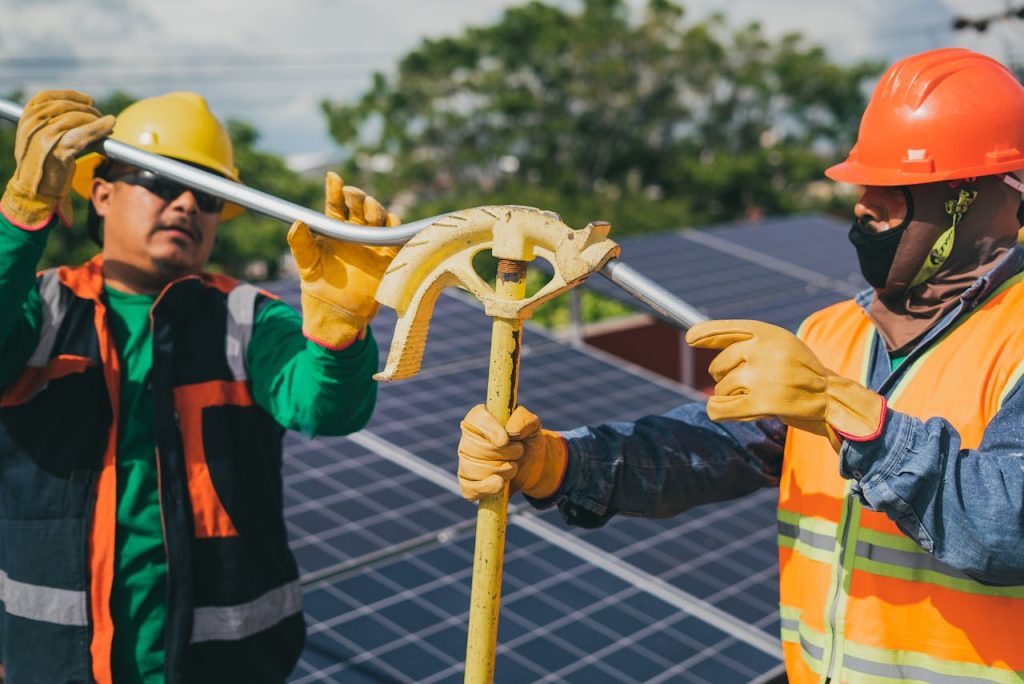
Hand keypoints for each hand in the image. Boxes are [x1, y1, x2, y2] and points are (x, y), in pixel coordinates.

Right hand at [1, 90, 114, 227]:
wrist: (32, 193)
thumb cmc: (40, 169)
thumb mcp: (37, 142)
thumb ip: (50, 126)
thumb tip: (82, 114)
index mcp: (25, 120)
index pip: (46, 96)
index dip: (70, 95)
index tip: (89, 100)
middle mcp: (32, 125)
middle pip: (65, 106)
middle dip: (87, 109)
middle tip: (102, 117)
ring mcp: (44, 137)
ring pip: (75, 118)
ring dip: (95, 120)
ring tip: (107, 126)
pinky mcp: (58, 150)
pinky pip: (83, 134)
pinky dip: (99, 128)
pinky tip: (110, 125)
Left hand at [287, 172, 399, 348]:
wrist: (337, 313)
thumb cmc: (318, 287)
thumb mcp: (306, 264)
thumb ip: (300, 243)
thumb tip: (296, 222)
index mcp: (334, 229)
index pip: (336, 204)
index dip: (335, 189)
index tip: (333, 178)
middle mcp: (354, 232)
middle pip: (359, 206)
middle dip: (358, 197)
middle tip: (353, 195)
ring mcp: (371, 243)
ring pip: (378, 217)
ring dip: (375, 209)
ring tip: (369, 212)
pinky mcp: (387, 257)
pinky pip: (394, 238)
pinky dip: (394, 228)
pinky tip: (389, 223)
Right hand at [458, 404, 567, 500]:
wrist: (533, 464)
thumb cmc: (528, 440)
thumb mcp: (533, 426)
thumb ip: (524, 420)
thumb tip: (511, 430)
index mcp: (479, 418)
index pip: (477, 420)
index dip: (491, 431)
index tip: (506, 440)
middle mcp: (468, 438)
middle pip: (479, 448)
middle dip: (506, 453)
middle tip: (519, 451)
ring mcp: (465, 461)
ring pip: (475, 469)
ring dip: (503, 470)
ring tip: (515, 466)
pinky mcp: (468, 483)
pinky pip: (469, 488)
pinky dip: (487, 488)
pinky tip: (501, 484)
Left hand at [686, 319, 884, 450]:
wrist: (835, 400)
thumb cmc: (803, 375)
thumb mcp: (783, 348)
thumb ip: (751, 344)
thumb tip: (702, 337)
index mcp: (770, 333)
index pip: (730, 330)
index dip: (707, 333)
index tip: (690, 338)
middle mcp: (765, 350)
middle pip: (720, 364)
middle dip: (724, 377)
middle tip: (744, 385)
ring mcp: (763, 376)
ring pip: (722, 388)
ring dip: (730, 397)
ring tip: (753, 398)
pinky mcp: (763, 402)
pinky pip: (722, 408)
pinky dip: (717, 411)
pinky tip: (719, 411)